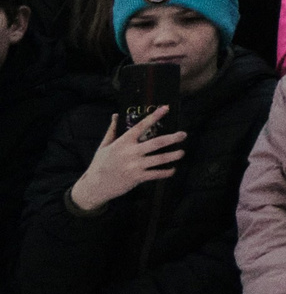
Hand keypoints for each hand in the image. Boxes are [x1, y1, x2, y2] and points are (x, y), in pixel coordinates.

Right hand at [70, 106, 185, 211]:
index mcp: (123, 142)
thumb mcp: (104, 145)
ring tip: (182, 152)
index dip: (154, 116)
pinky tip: (173, 169)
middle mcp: (131, 152)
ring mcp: (135, 166)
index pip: (141, 126)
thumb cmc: (99, 164)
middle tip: (184, 134)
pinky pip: (156, 174)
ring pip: (160, 159)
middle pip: (157, 143)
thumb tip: (116, 115)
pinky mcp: (137, 178)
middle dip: (173, 138)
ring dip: (173, 155)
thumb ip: (112, 130)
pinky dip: (166, 172)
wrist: (94, 186)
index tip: (166, 108)